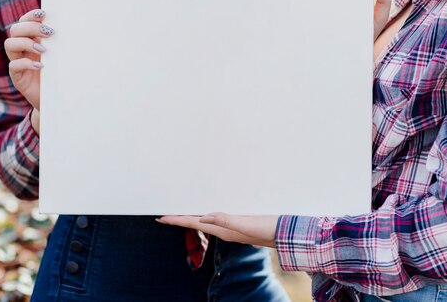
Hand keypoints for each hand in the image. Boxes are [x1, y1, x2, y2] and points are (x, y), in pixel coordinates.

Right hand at [4, 9, 53, 110]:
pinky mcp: (18, 77)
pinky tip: (40, 66)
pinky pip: (13, 66)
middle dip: (31, 27)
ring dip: (26, 43)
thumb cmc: (61, 74)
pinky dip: (25, 63)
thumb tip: (74, 24)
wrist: (57, 99)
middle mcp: (23, 49)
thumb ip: (61, 42)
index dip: (30, 16)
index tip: (44, 14)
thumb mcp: (62, 56)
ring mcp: (18, 62)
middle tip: (50, 33)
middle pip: (15, 29)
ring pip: (9, 44)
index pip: (24, 22)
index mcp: (32, 40)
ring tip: (44, 50)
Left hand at [157, 213, 278, 247]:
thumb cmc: (268, 229)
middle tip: (164, 215)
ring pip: (205, 220)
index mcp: (223, 229)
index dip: (177, 219)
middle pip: (195, 222)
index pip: (194, 222)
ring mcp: (231, 228)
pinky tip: (207, 212)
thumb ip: (226, 220)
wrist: (286, 235)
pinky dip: (206, 213)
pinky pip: (216, 217)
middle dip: (179, 218)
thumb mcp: (247, 224)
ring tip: (180, 213)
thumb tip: (203, 217)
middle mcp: (224, 229)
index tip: (161, 217)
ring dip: (191, 216)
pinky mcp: (239, 224)